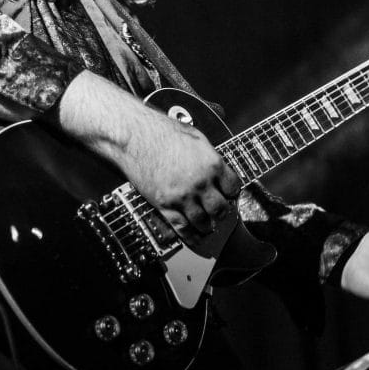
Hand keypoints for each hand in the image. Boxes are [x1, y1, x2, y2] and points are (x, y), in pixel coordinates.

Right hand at [57, 71, 241, 245]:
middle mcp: (201, 182)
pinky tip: (194, 237)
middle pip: (220, 208)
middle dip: (222, 212)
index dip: (232, 192)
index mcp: (212, 164)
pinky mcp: (165, 204)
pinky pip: (182, 227)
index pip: (233, 187)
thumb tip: (216, 166)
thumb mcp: (195, 137)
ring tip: (208, 225)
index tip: (228, 194)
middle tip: (220, 212)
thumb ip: (209, 155)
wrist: (135, 137)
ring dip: (208, 226)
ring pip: (203, 221)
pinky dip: (190, 235)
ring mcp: (183, 196)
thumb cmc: (161, 132)